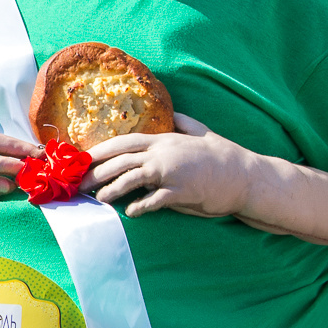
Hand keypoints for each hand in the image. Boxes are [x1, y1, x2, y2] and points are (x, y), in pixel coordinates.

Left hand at [85, 114, 260, 217]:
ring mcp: (173, 173)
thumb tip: (176, 114)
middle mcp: (165, 153)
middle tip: (80, 184)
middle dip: (97, 172)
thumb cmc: (224, 157)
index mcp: (166, 139)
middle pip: (122, 161)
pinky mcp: (182, 192)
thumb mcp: (204, 133)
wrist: (247, 176)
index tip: (84, 159)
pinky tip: (131, 213)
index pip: (125, 142)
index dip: (102, 150)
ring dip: (112, 190)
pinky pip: (154, 201)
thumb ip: (186, 123)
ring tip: (99, 200)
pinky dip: (140, 207)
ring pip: (132, 179)